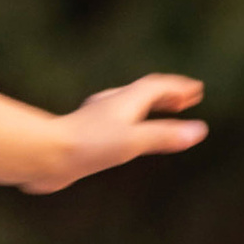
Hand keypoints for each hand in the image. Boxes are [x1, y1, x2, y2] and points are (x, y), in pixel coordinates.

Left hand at [25, 74, 207, 192]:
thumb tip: (199, 131)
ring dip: (149, 108)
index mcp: (126, 100)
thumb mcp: (133, 141)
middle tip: (186, 100)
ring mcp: (96, 118)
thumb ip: (165, 136)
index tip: (197, 90)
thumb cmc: (88, 146)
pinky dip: (131, 123)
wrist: (44, 155)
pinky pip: (115, 123)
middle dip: (167, 96)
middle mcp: (111, 104)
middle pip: (144, 93)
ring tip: (162, 114)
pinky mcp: (84, 134)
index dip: (178, 88)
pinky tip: (124, 135)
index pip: (158, 87)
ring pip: (128, 107)